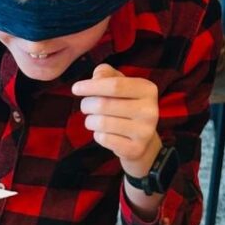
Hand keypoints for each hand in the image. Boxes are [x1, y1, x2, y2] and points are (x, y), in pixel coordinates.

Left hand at [72, 63, 160, 178]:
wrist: (142, 141)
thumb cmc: (126, 107)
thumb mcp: (121, 86)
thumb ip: (107, 75)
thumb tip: (96, 77)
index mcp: (147, 89)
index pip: (114, 85)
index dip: (91, 86)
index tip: (75, 88)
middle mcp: (149, 110)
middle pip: (104, 104)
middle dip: (87, 105)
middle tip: (85, 107)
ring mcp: (144, 131)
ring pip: (101, 123)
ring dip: (90, 121)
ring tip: (94, 120)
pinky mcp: (135, 149)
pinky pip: (104, 139)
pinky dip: (97, 135)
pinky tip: (103, 133)